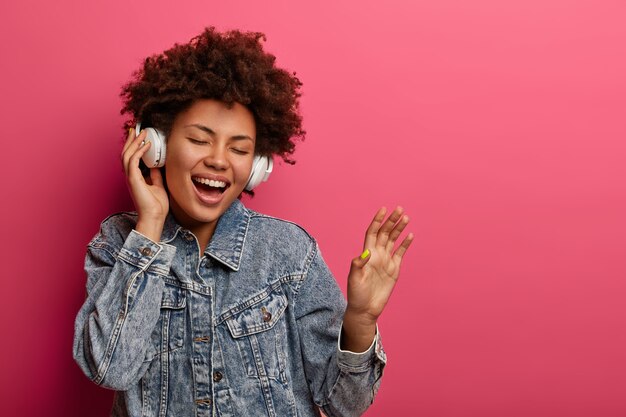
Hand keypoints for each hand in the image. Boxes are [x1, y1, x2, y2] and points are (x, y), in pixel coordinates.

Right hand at [121, 128, 168, 241]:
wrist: (155, 217)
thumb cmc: (156, 205)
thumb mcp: (158, 185)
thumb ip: (155, 175)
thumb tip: (157, 166)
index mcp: (135, 177)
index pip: (131, 157)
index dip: (133, 146)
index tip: (139, 136)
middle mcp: (130, 176)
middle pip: (126, 153)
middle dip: (131, 140)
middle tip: (136, 129)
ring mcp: (130, 178)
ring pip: (127, 155)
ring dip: (134, 143)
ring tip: (142, 133)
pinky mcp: (133, 180)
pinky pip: (133, 162)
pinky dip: (139, 152)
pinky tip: (146, 145)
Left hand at [345, 206, 413, 324]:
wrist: (365, 309)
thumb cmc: (356, 294)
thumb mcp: (354, 279)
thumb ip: (358, 265)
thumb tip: (364, 254)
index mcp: (367, 254)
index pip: (372, 233)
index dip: (377, 221)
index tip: (383, 209)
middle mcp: (377, 255)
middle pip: (385, 233)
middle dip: (391, 221)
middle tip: (399, 209)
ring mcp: (386, 261)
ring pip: (393, 240)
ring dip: (399, 229)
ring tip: (406, 217)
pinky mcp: (394, 269)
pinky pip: (400, 253)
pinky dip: (405, 244)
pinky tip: (410, 235)